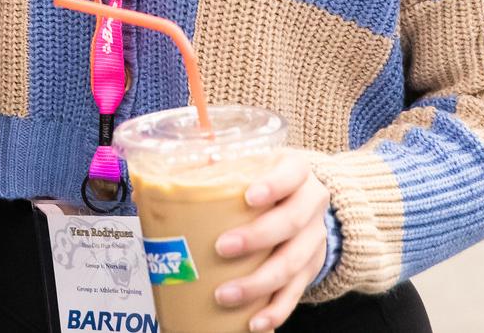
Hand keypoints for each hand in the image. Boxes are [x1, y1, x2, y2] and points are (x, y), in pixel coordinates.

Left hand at [210, 148, 332, 332]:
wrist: (305, 203)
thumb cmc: (266, 181)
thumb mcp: (252, 165)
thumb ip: (218, 168)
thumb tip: (169, 179)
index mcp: (296, 171)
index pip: (291, 174)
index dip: (273, 186)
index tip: (248, 197)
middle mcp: (311, 204)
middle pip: (291, 222)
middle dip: (256, 238)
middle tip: (221, 248)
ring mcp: (314, 239)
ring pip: (292, 264)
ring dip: (258, 284)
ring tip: (225, 295)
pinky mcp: (311, 269)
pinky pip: (295, 293)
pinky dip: (275, 310)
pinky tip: (255, 322)